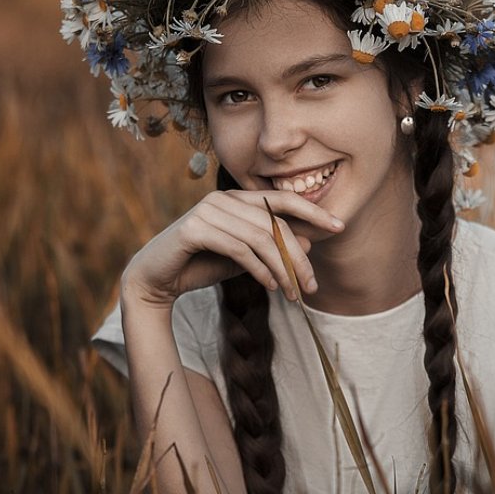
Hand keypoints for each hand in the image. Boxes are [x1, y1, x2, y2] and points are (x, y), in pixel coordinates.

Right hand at [121, 188, 344, 309]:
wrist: (154, 281)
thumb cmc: (200, 266)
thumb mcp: (245, 258)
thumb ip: (272, 249)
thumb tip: (311, 243)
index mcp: (236, 199)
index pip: (282, 199)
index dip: (313, 211)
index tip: (340, 226)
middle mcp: (222, 199)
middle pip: (275, 223)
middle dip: (298, 256)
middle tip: (312, 286)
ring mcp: (207, 211)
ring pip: (260, 238)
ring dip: (282, 269)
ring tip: (293, 294)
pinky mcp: (194, 229)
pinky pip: (239, 249)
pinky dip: (259, 270)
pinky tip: (270, 286)